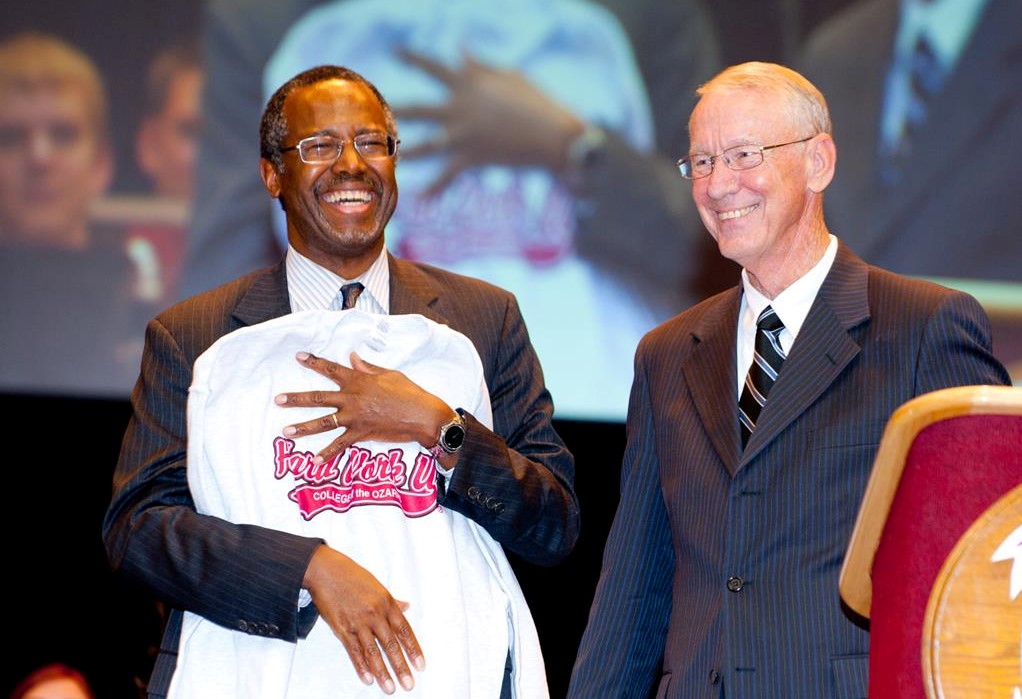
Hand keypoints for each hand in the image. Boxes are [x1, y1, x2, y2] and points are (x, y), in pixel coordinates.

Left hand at [275, 351, 452, 464]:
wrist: (421, 415)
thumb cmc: (408, 392)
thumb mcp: (388, 374)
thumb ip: (367, 367)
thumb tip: (352, 357)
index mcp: (358, 380)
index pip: (331, 369)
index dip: (314, 362)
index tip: (299, 357)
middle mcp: (351, 398)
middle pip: (318, 397)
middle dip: (296, 399)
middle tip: (278, 400)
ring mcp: (354, 417)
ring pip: (322, 422)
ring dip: (302, 427)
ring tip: (285, 431)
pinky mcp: (361, 433)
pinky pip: (340, 445)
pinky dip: (327, 455)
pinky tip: (314, 462)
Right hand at [304, 545, 423, 693]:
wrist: (326, 571)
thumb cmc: (352, 576)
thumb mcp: (377, 586)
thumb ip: (392, 601)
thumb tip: (406, 607)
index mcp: (387, 603)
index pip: (404, 631)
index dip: (413, 649)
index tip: (420, 666)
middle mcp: (375, 614)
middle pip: (391, 645)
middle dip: (401, 667)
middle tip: (408, 684)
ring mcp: (358, 622)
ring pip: (373, 652)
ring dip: (382, 672)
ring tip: (390, 688)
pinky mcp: (342, 628)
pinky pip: (353, 651)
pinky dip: (361, 666)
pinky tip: (368, 679)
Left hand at [394, 47, 586, 196]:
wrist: (552, 136)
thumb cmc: (536, 100)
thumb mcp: (509, 75)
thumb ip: (480, 66)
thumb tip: (460, 50)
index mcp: (468, 84)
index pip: (433, 66)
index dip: (413, 58)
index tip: (394, 51)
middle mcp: (459, 109)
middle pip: (418, 109)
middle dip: (395, 109)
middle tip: (373, 110)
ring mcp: (463, 135)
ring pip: (425, 146)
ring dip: (404, 152)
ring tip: (384, 157)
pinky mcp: (472, 158)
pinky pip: (448, 175)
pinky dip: (435, 189)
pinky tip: (421, 199)